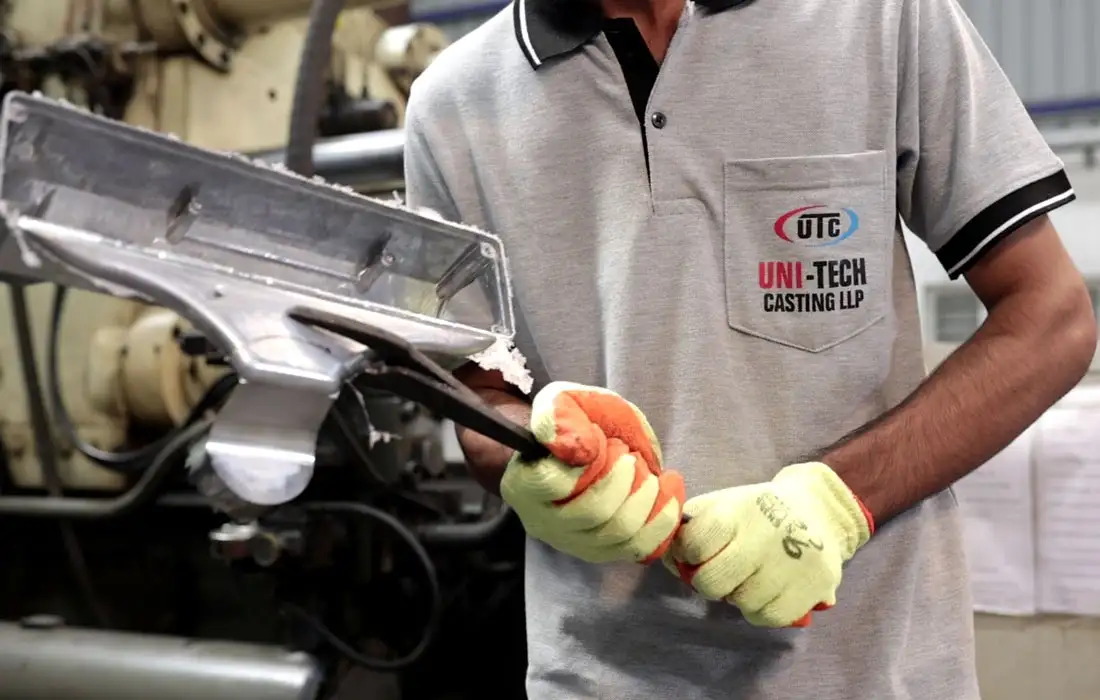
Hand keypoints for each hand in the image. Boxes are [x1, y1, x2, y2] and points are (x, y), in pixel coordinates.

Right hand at [500, 381, 684, 563]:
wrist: (585, 443)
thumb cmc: (572, 422)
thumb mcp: (561, 401)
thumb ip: (559, 416)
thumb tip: (579, 450)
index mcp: (523, 485)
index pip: (555, 483)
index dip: (588, 458)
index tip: (599, 437)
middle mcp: (544, 522)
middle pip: (595, 512)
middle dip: (624, 476)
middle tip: (627, 453)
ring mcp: (575, 543)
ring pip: (621, 533)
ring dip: (646, 494)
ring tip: (644, 468)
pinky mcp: (605, 551)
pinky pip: (643, 546)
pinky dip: (664, 516)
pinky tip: (669, 486)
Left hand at [665, 462, 873, 627]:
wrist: (818, 510)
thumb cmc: (756, 511)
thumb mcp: (723, 504)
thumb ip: (691, 526)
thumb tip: (670, 560)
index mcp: (737, 510)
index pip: (694, 543)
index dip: (687, 553)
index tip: (695, 552)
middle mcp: (765, 535)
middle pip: (713, 582)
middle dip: (709, 582)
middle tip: (720, 573)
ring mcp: (792, 561)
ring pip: (742, 603)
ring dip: (739, 597)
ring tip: (749, 578)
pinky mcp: (815, 584)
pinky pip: (771, 617)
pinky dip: (763, 611)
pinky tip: (768, 592)